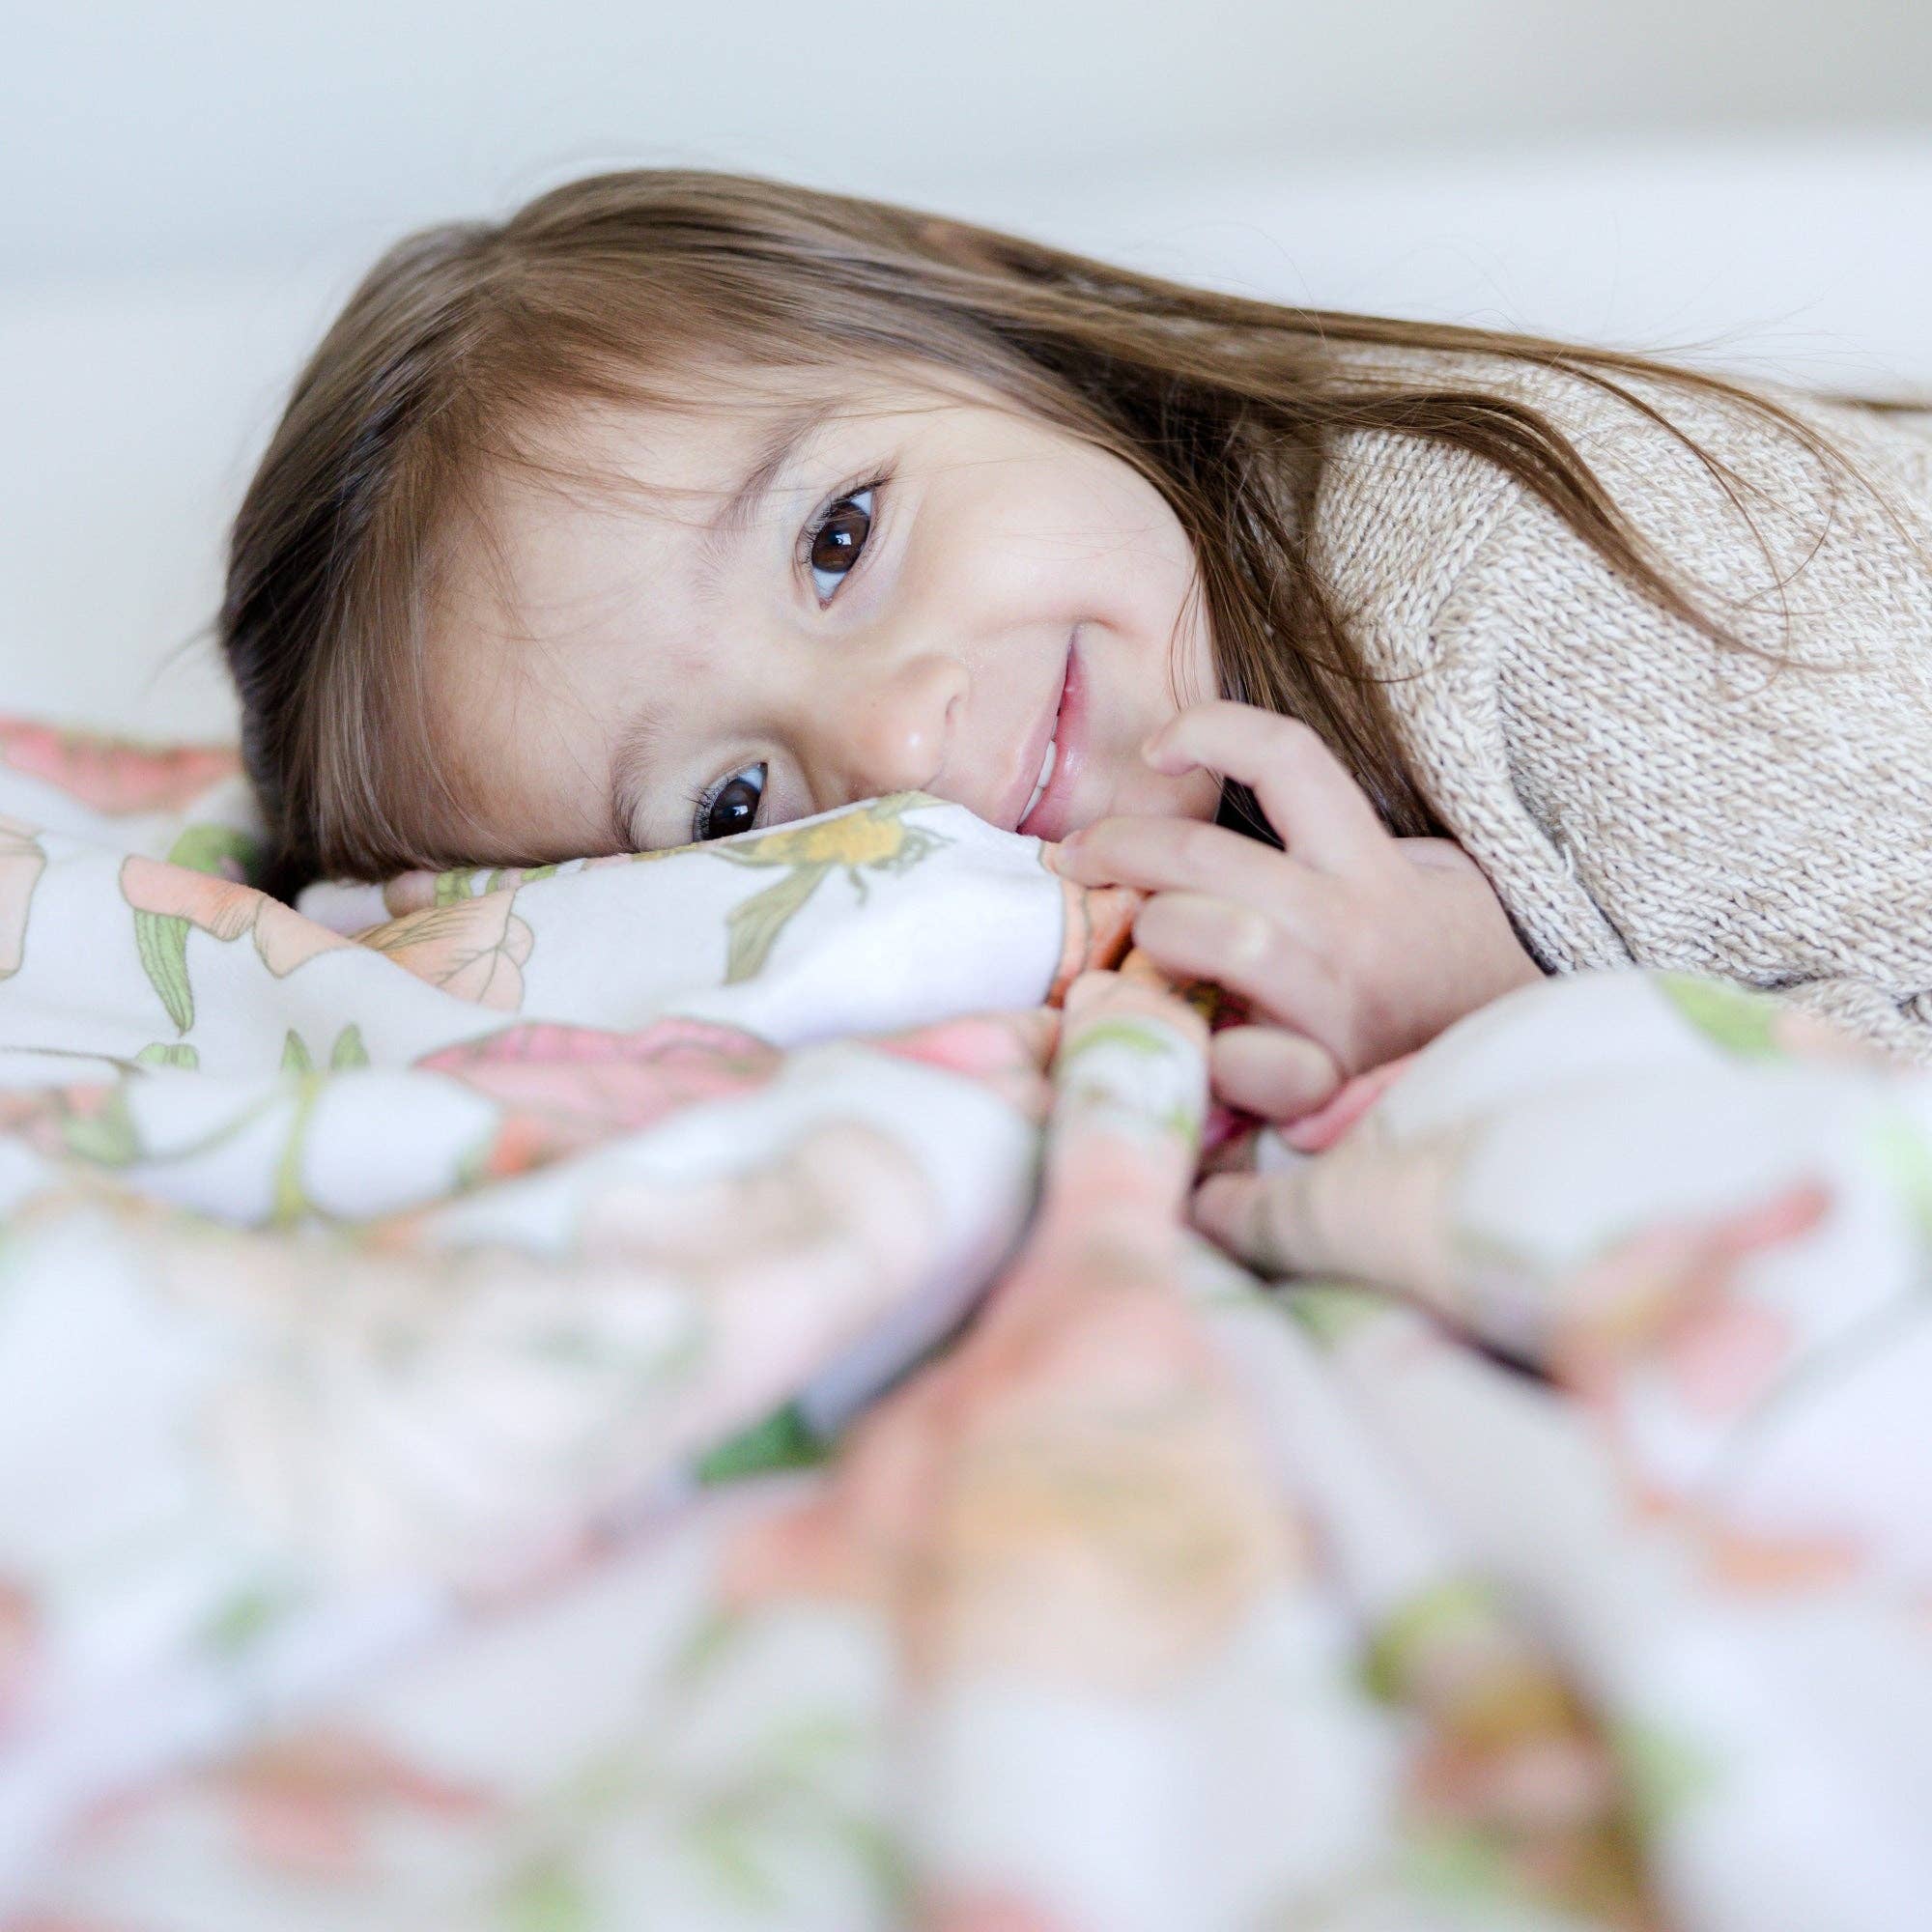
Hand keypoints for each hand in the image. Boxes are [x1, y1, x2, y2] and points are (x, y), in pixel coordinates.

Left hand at [1046, 701, 1543, 1120]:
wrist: (1525, 1061)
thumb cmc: (1458, 965)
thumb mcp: (1434, 879)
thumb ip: (1355, 842)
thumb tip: (1259, 806)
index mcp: (1369, 866)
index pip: (1288, 760)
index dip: (1211, 730)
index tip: (1157, 747)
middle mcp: (1347, 927)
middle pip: (1206, 858)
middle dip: (1123, 846)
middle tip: (1079, 855)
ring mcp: (1331, 1006)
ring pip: (1210, 938)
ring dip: (1152, 932)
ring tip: (1137, 939)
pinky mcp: (1322, 1081)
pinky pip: (1241, 1059)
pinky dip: (1202, 1048)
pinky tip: (1189, 1041)